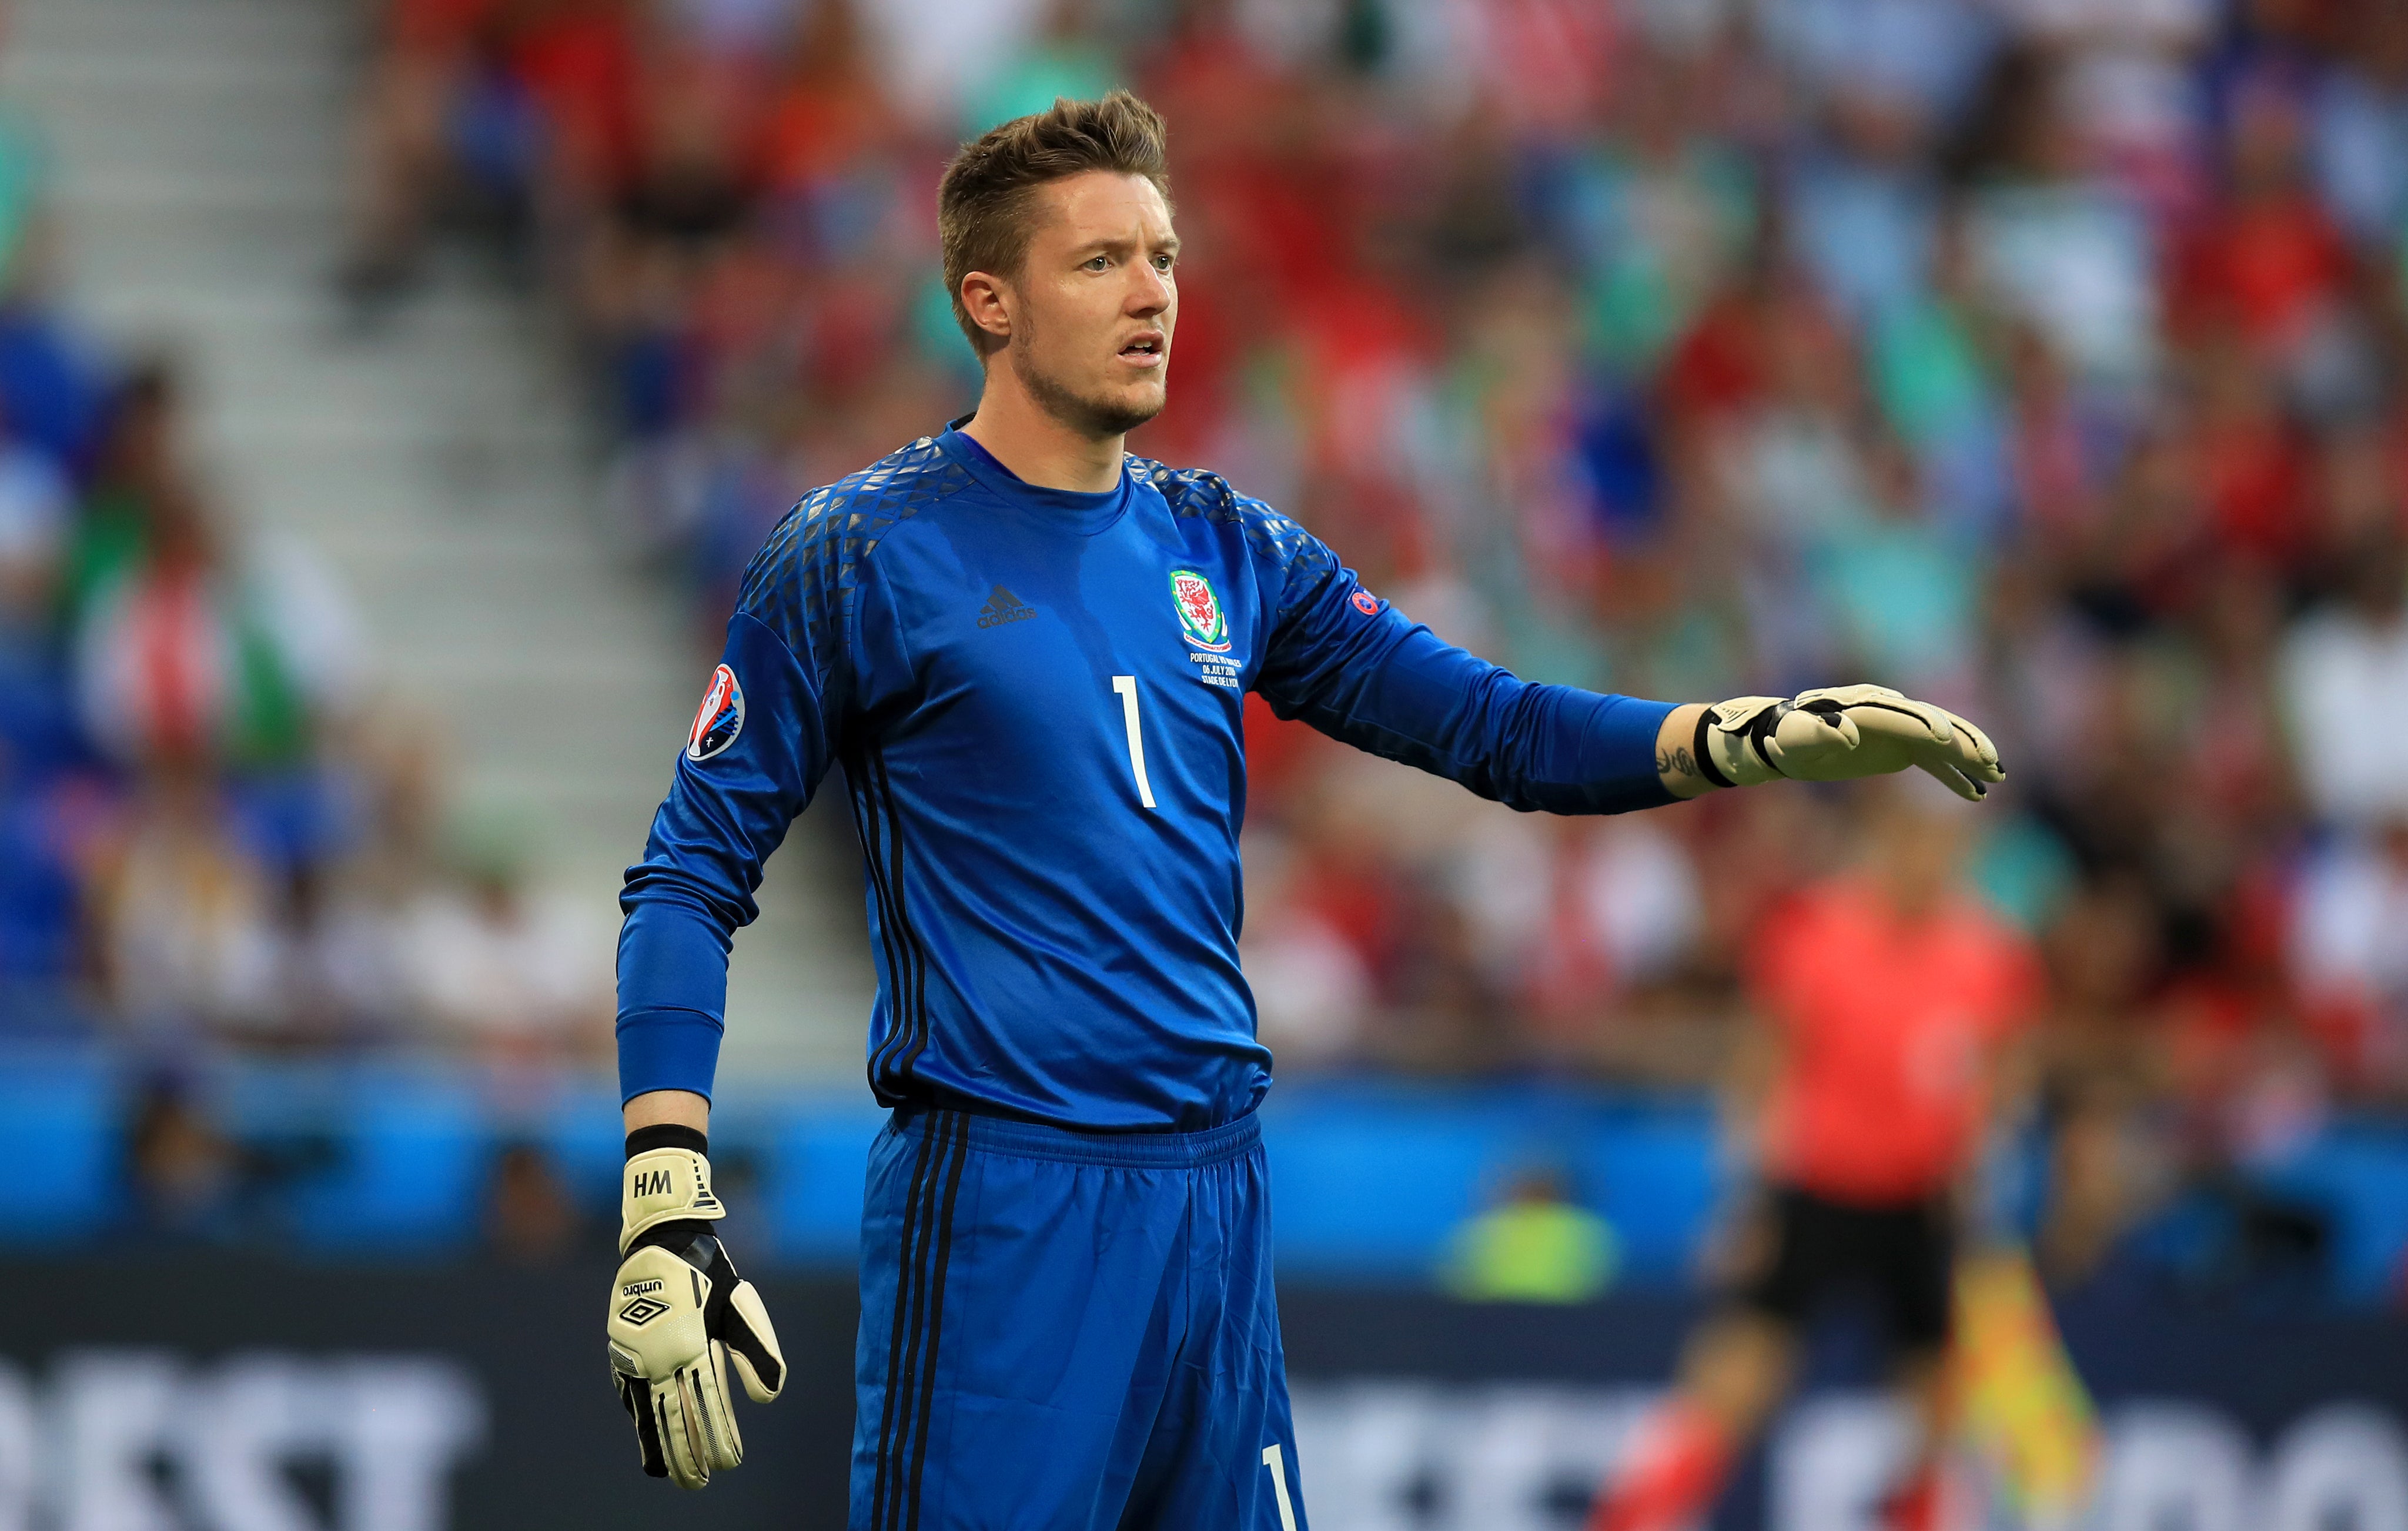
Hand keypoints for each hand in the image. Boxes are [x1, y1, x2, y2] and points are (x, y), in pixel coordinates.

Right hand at [607, 1137, 784, 1487]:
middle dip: (686, 1456)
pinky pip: (629, 1391)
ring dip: (657, 1444)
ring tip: (665, 1472)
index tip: (728, 1464)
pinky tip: (644, 1429)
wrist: (663, 1242)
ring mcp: (636, 1354)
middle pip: (673, 1419)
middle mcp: (660, 1357)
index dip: (717, 1439)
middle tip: (696, 1485)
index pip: (707, 1407)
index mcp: (693, 1347)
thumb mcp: (741, 1308)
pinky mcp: (622, 1348)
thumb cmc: (711, 1274)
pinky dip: (637, 1415)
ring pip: (647, 1411)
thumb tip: (770, 1398)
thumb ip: (757, 1353)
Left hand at [1697, 685, 2003, 800]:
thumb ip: (1818, 732)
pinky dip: (1955, 774)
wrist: (1787, 740)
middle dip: (1963, 741)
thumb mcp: (1796, 739)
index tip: (1947, 739)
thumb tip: (1845, 732)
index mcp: (1866, 707)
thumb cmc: (1788, 739)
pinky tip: (1977, 793)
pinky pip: (1935, 760)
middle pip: (1934, 724)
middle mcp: (1889, 712)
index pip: (1902, 715)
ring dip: (1969, 757)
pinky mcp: (1902, 746)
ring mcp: (1899, 729)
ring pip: (1943, 741)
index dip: (1924, 725)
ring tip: (1997, 776)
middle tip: (1989, 762)